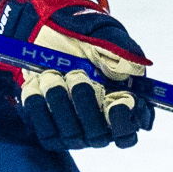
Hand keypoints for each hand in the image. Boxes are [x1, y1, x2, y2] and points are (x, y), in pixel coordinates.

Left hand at [0, 0, 152, 149]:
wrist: (50, 35)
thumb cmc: (86, 37)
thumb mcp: (108, 37)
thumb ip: (125, 52)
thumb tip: (134, 69)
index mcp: (125, 105)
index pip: (129, 133)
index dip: (123, 122)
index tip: (115, 101)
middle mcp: (102, 126)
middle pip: (98, 136)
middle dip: (85, 102)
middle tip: (76, 73)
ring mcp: (76, 132)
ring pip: (70, 134)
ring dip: (58, 99)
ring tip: (53, 73)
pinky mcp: (50, 132)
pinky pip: (44, 130)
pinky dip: (38, 104)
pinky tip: (38, 83)